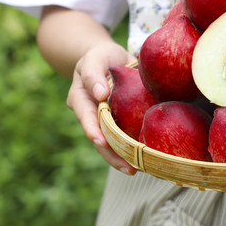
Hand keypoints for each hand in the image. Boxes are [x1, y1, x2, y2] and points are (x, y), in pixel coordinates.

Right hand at [66, 41, 137, 174]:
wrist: (108, 58)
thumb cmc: (100, 56)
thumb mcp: (95, 58)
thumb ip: (93, 73)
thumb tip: (99, 93)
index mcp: (80, 99)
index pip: (85, 116)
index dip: (92, 129)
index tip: (100, 141)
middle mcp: (90, 114)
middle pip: (98, 138)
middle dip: (111, 155)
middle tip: (127, 167)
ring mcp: (104, 121)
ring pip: (111, 143)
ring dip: (122, 157)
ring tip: (136, 169)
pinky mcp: (118, 123)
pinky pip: (123, 138)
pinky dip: (132, 148)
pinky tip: (145, 159)